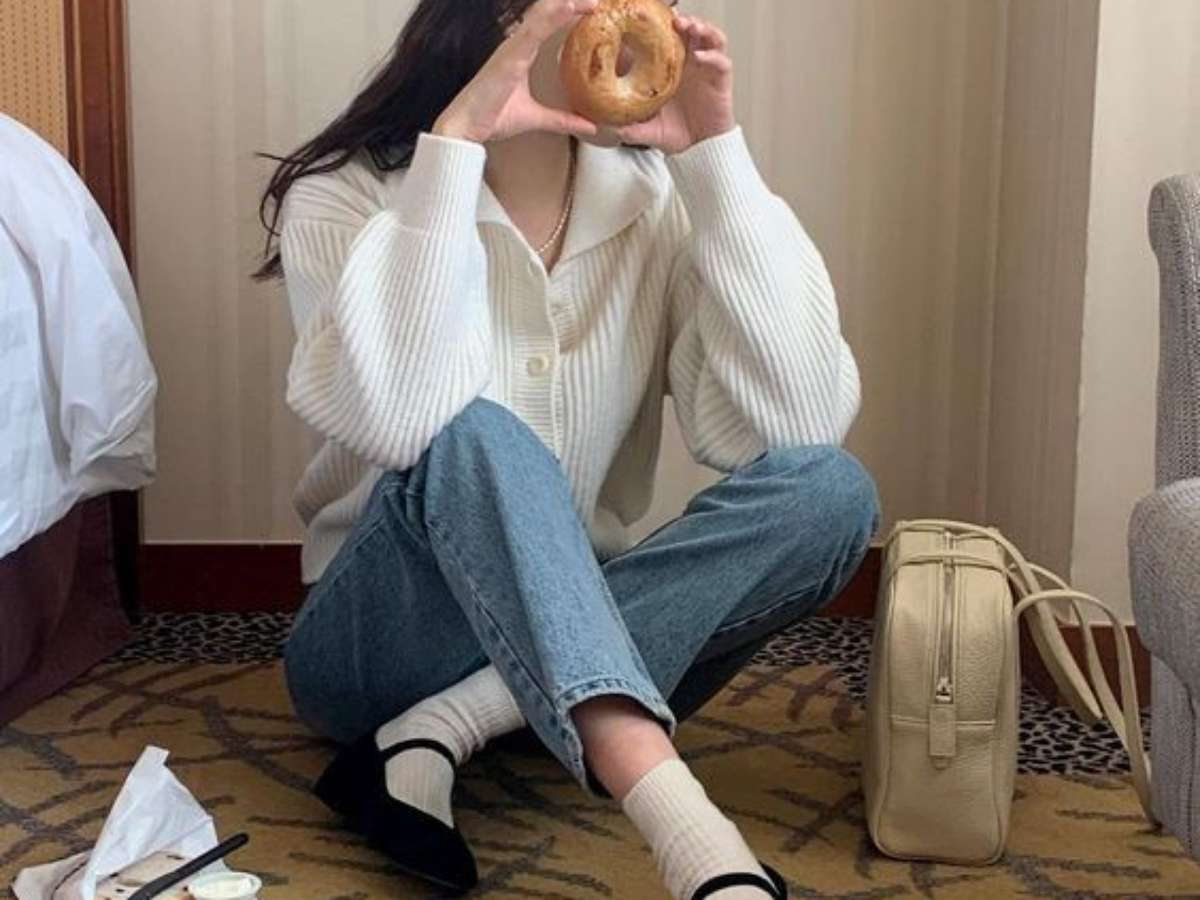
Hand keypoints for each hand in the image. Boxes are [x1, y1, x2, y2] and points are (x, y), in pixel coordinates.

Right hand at [433, 0, 599, 143]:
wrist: (466, 127)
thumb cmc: (492, 117)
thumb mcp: (535, 118)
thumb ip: (561, 120)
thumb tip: (589, 126)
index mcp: (521, 53)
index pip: (547, 24)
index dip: (567, 12)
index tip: (592, 8)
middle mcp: (516, 46)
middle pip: (546, 14)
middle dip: (571, 3)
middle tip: (597, 0)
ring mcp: (512, 49)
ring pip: (541, 16)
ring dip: (564, 5)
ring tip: (590, 0)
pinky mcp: (509, 58)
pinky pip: (533, 32)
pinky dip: (552, 18)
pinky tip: (569, 7)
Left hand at [617, 14, 735, 154]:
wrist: (699, 149)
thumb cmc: (675, 134)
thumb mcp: (647, 130)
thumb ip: (630, 127)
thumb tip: (607, 128)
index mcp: (670, 67)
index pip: (666, 38)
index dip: (658, 25)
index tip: (645, 18)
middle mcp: (689, 63)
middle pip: (689, 30)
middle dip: (682, 19)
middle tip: (671, 18)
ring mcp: (706, 68)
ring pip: (709, 37)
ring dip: (701, 27)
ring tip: (689, 27)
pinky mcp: (720, 79)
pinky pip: (721, 61)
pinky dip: (712, 56)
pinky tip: (700, 57)